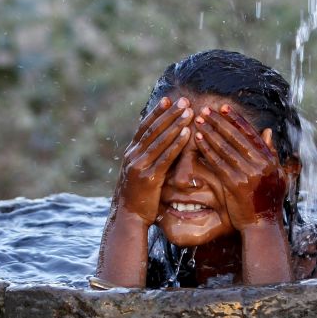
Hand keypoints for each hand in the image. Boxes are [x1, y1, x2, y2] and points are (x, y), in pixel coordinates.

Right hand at [113, 96, 192, 224]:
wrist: (127, 218)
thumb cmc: (137, 197)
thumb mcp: (138, 174)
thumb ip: (147, 159)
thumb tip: (161, 147)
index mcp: (131, 153)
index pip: (144, 127)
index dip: (156, 112)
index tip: (168, 99)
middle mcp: (133, 156)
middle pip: (153, 129)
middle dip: (169, 113)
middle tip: (184, 100)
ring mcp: (140, 166)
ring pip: (160, 140)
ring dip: (176, 124)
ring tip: (189, 112)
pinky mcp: (149, 178)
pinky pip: (165, 157)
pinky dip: (177, 144)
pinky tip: (187, 134)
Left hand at [193, 104, 286, 231]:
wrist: (262, 225)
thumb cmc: (268, 200)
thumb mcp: (277, 174)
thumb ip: (272, 153)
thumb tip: (268, 131)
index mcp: (270, 159)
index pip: (250, 133)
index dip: (235, 119)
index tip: (223, 107)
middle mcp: (260, 164)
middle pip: (235, 137)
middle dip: (219, 122)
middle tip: (205, 110)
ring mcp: (247, 174)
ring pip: (225, 147)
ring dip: (210, 132)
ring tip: (198, 120)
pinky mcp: (234, 184)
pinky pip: (217, 162)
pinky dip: (206, 149)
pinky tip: (197, 139)